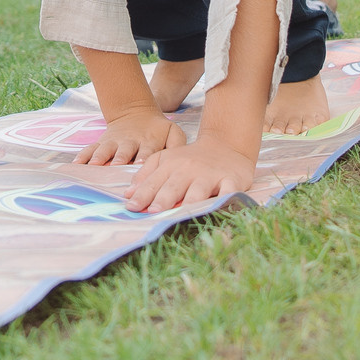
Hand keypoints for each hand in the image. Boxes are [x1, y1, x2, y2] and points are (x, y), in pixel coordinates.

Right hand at [77, 107, 184, 166]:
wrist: (136, 113)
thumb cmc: (158, 130)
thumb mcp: (173, 132)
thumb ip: (178, 144)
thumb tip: (180, 158)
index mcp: (148, 142)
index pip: (146, 150)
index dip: (143, 156)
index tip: (139, 163)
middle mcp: (130, 143)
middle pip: (124, 151)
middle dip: (120, 159)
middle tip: (116, 166)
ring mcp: (114, 143)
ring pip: (106, 150)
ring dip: (101, 157)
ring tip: (95, 165)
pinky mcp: (102, 143)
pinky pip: (91, 149)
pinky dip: (83, 156)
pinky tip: (76, 165)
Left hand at [123, 135, 255, 212]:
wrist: (225, 145)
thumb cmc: (190, 159)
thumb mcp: (165, 160)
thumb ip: (146, 175)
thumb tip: (129, 195)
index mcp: (171, 164)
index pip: (154, 181)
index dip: (143, 194)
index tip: (132, 207)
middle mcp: (189, 169)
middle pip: (174, 186)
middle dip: (163, 199)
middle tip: (152, 211)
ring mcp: (210, 175)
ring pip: (198, 190)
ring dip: (189, 202)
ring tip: (180, 214)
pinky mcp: (231, 180)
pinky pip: (228, 191)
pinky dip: (225, 199)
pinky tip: (219, 207)